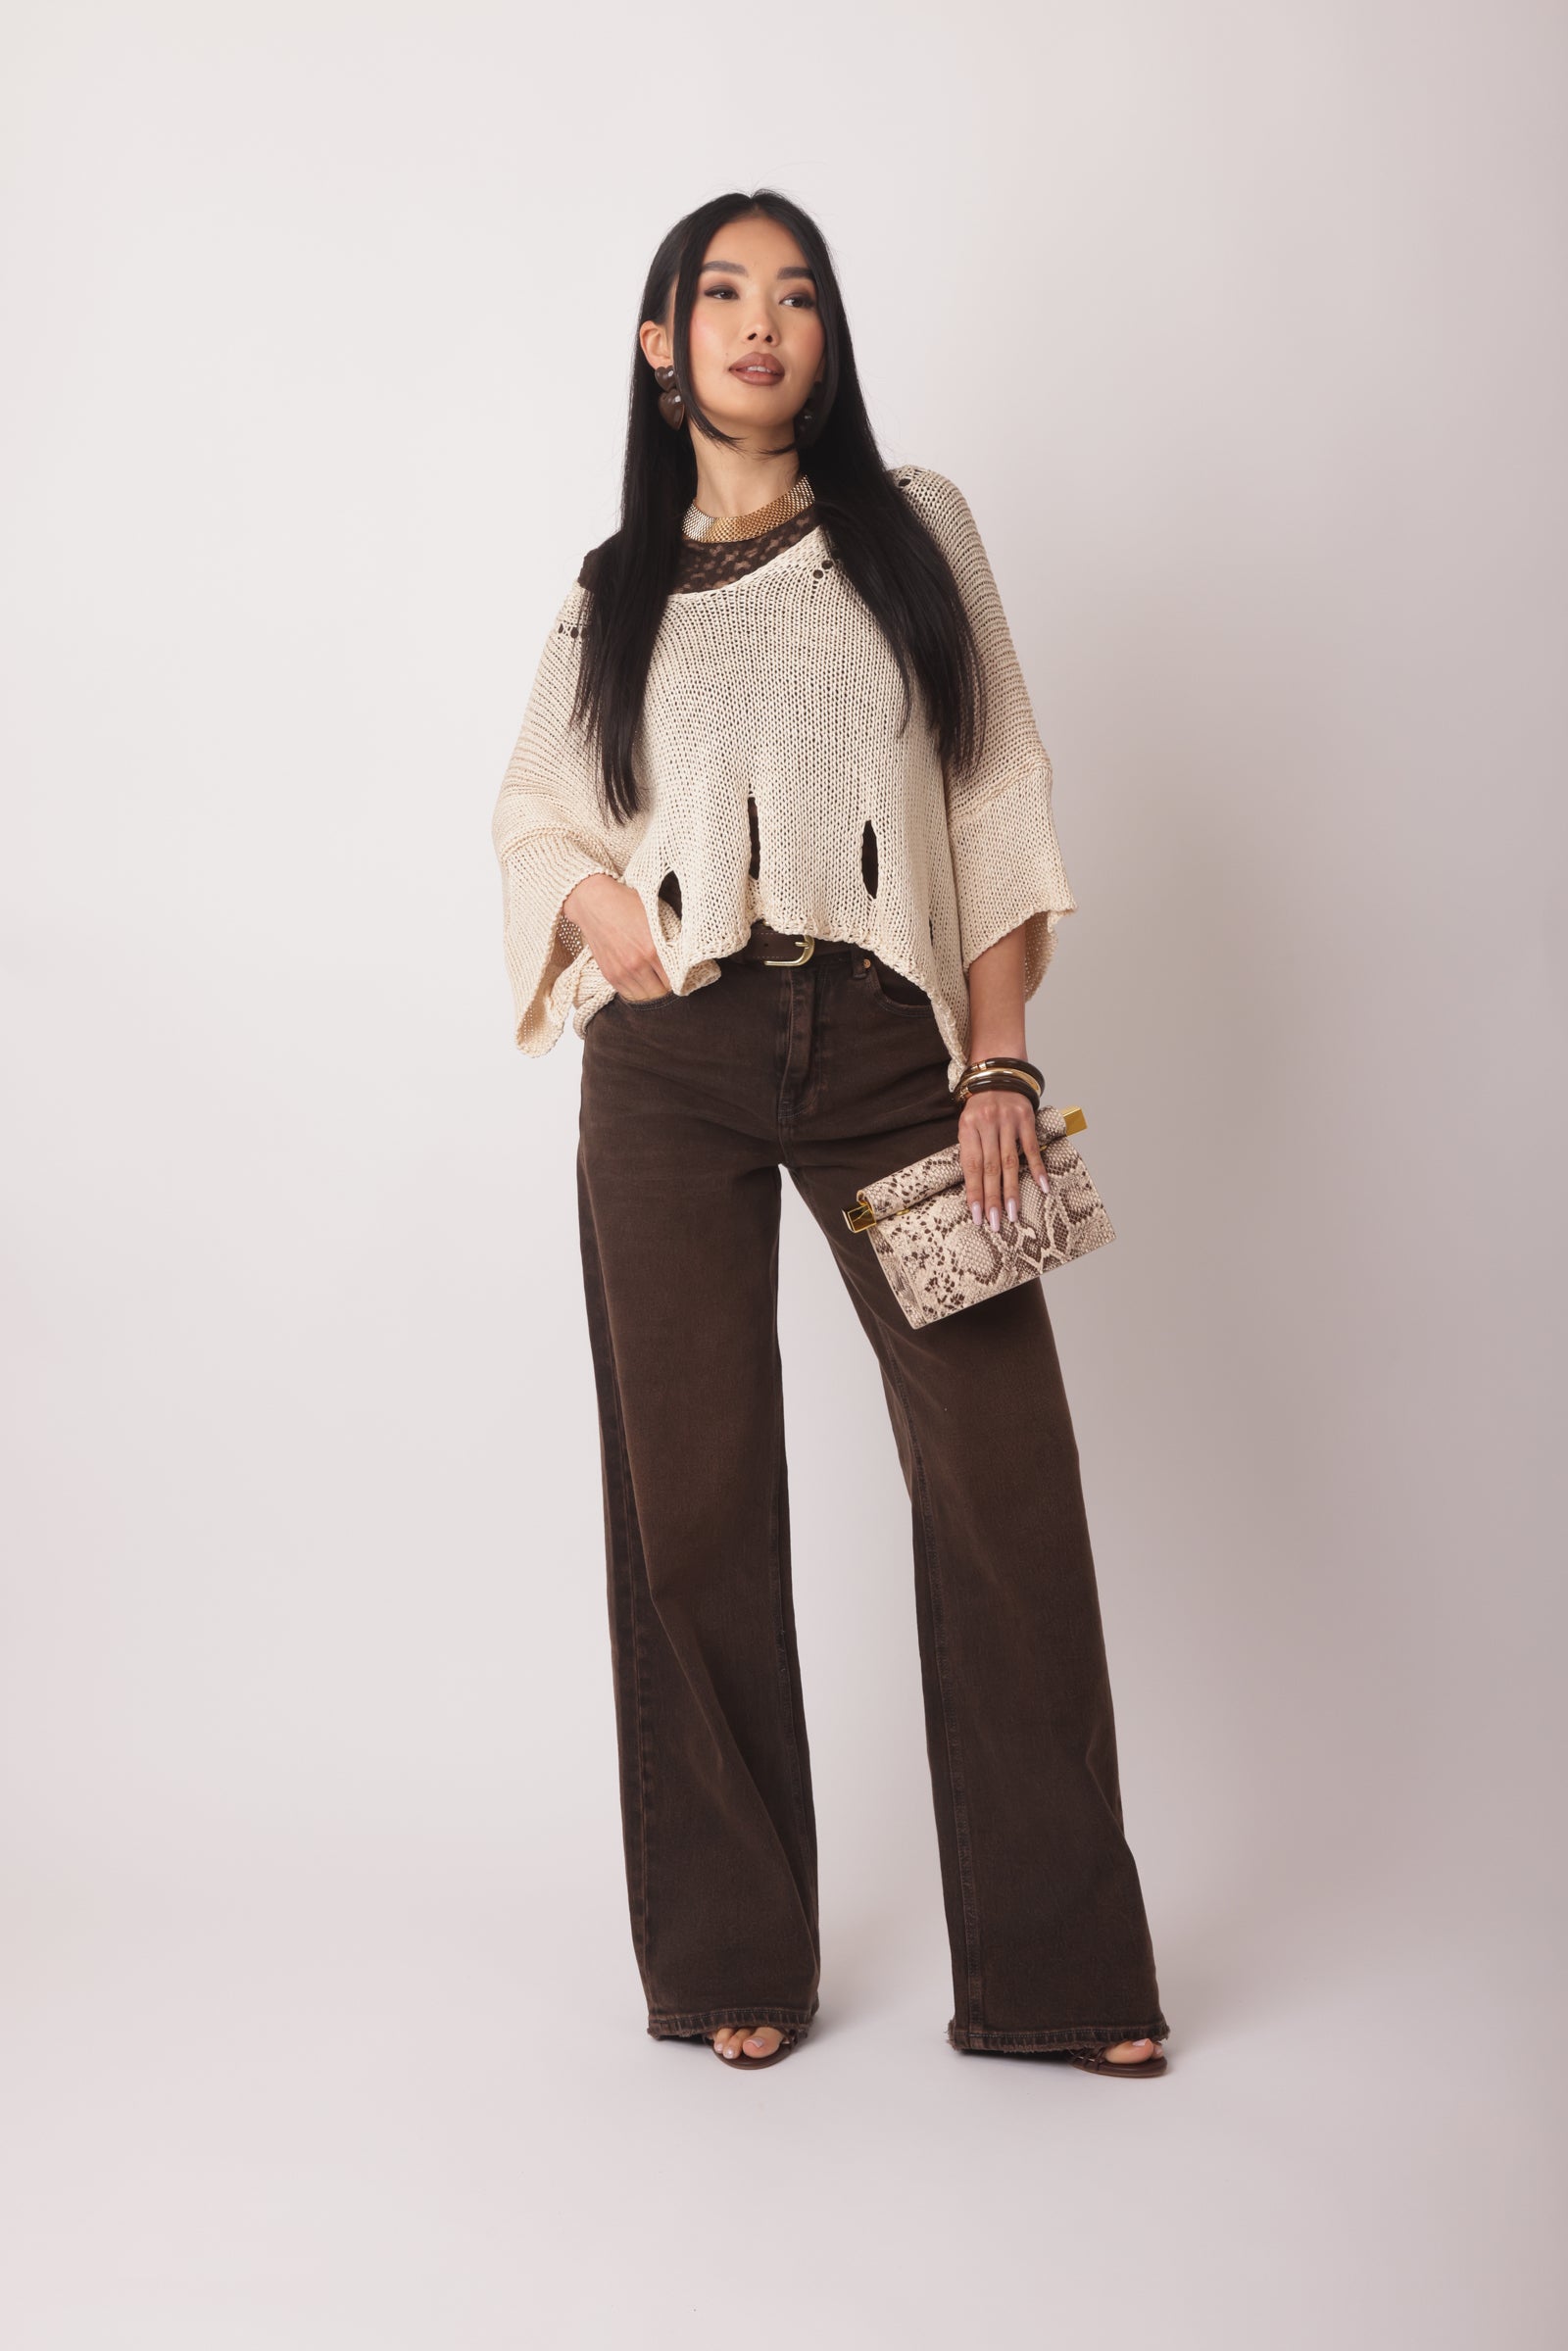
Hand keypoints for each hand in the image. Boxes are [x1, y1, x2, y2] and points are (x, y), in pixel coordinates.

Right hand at [563, 873, 672, 1000]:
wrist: (594, 903)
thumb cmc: (628, 905)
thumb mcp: (656, 917)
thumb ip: (671, 939)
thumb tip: (685, 957)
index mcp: (652, 949)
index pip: (675, 980)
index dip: (681, 980)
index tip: (683, 977)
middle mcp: (637, 965)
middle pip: (661, 993)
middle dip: (668, 988)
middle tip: (670, 981)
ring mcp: (621, 972)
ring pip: (645, 998)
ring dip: (653, 992)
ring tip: (656, 982)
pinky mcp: (610, 975)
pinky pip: (628, 995)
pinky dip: (637, 992)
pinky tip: (641, 981)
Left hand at [957, 1085, 1048, 1232]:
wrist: (998, 1074)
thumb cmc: (980, 1107)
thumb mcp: (967, 1124)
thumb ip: (971, 1150)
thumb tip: (975, 1187)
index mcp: (968, 1128)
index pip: (970, 1167)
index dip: (974, 1193)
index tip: (977, 1216)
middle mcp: (987, 1124)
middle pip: (990, 1168)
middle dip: (992, 1198)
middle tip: (996, 1222)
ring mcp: (1007, 1121)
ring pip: (1010, 1162)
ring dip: (1012, 1190)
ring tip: (1013, 1213)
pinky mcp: (1026, 1118)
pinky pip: (1031, 1148)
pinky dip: (1037, 1168)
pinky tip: (1042, 1187)